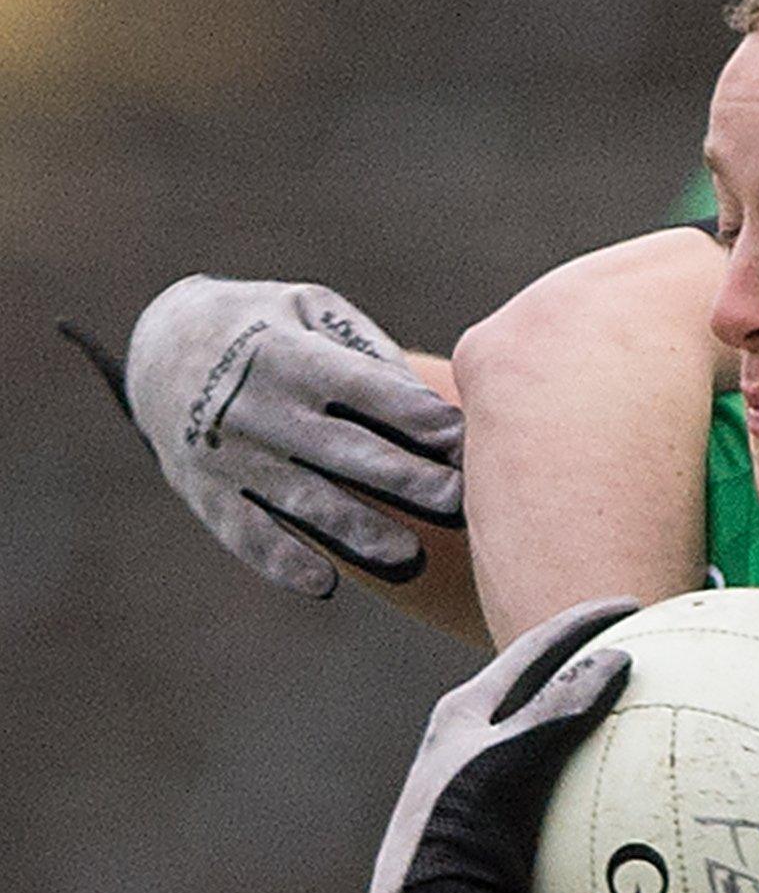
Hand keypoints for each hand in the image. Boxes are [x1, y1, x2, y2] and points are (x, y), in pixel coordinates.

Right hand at [63, 274, 464, 597]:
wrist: (159, 346)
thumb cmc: (267, 325)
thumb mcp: (310, 308)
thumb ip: (366, 349)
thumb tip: (426, 399)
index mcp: (289, 355)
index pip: (366, 390)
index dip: (419, 416)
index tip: (465, 439)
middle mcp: (259, 408)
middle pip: (346, 451)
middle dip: (406, 478)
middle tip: (459, 500)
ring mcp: (230, 456)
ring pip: (305, 501)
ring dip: (358, 530)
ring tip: (409, 553)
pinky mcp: (207, 494)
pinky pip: (248, 535)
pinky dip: (283, 562)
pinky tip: (325, 584)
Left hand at [368, 597, 636, 892]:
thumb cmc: (454, 835)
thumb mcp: (503, 763)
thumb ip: (554, 708)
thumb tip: (617, 657)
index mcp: (465, 711)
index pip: (533, 647)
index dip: (582, 620)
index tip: (632, 606)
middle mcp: (478, 739)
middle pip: (546, 684)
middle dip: (593, 661)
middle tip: (642, 645)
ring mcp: (493, 781)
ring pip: (557, 733)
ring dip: (598, 716)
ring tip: (645, 709)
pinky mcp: (508, 820)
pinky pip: (567, 783)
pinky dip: (601, 772)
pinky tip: (633, 786)